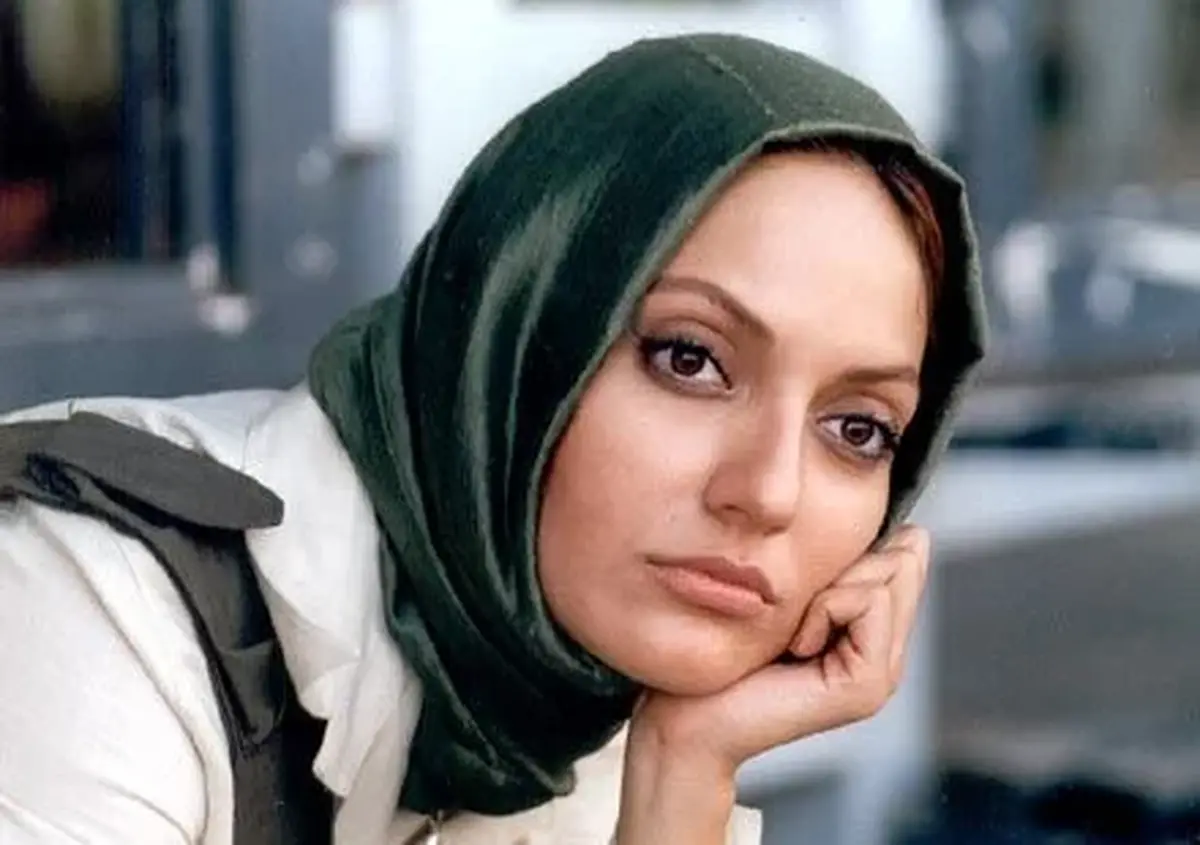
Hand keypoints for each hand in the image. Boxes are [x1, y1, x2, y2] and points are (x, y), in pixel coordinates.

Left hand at [629, 524, 930, 777]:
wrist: (690, 717)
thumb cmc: (726, 651)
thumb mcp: (793, 596)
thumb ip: (844, 572)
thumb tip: (915, 533)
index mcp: (873, 633)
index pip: (906, 555)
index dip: (855, 552)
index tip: (805, 594)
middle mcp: (887, 656)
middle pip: (901, 561)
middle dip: (843, 567)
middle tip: (798, 618)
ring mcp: (882, 676)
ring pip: (888, 575)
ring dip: (827, 590)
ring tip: (794, 637)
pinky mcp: (868, 686)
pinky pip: (867, 601)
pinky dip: (823, 609)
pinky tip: (796, 647)